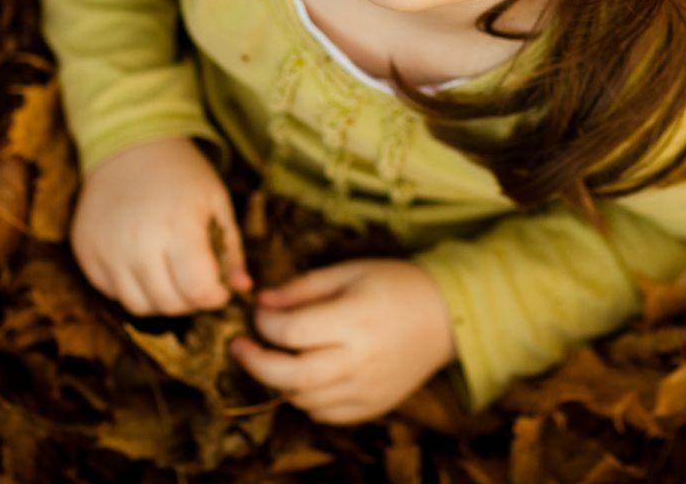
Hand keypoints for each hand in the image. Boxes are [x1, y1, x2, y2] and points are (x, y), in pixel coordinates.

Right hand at [69, 136, 251, 314]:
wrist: (130, 147)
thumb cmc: (182, 174)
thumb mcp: (217, 202)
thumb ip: (232, 249)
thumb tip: (244, 289)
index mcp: (177, 226)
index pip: (197, 290)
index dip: (214, 297)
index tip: (220, 288)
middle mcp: (137, 243)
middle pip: (169, 304)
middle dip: (191, 301)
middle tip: (197, 280)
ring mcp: (106, 250)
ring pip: (139, 306)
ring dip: (161, 300)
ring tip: (171, 274)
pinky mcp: (85, 252)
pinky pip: (112, 292)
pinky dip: (132, 288)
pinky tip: (143, 263)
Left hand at [229, 259, 455, 424]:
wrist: (446, 317)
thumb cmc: (396, 285)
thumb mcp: (350, 271)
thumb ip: (303, 287)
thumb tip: (261, 301)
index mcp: (354, 320)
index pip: (290, 332)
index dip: (264, 323)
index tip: (259, 312)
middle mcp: (359, 360)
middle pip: (289, 376)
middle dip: (255, 363)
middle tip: (239, 347)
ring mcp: (367, 389)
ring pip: (302, 399)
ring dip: (279, 381)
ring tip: (276, 359)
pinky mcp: (373, 406)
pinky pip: (325, 414)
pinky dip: (306, 399)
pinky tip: (306, 377)